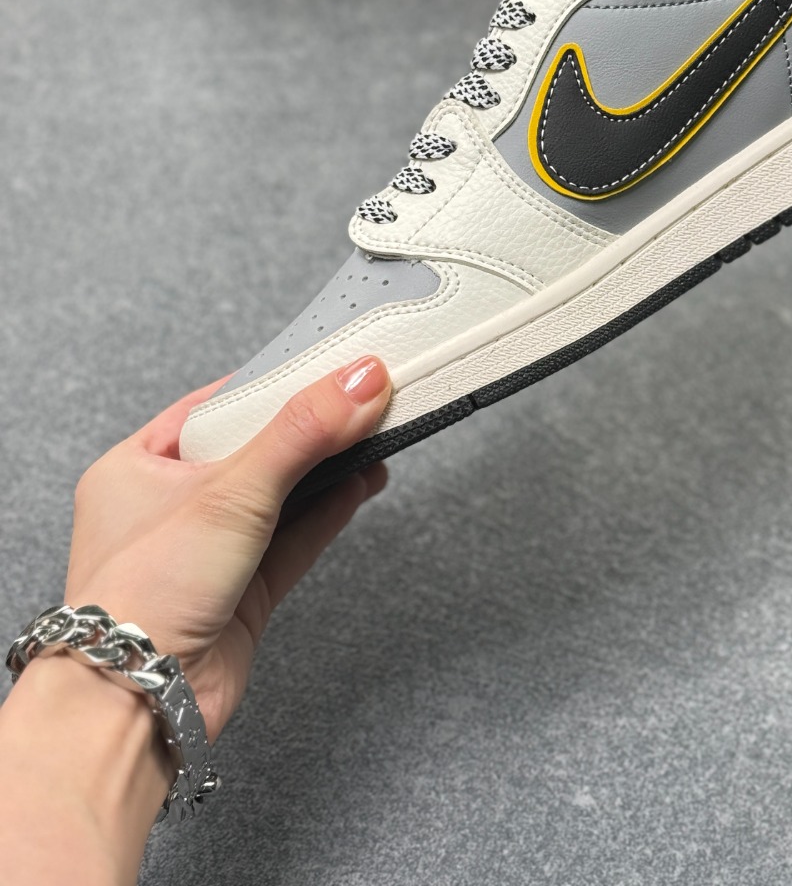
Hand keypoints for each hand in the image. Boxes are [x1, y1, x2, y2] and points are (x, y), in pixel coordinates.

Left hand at [64, 354, 390, 741]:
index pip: (214, 407)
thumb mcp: (230, 490)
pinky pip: (294, 539)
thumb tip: (358, 380)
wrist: (135, 705)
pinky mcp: (241, 594)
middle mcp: (168, 509)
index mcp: (136, 468)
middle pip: (253, 450)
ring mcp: (207, 553)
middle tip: (360, 394)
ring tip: (375, 430)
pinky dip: (331, 509)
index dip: (270, 385)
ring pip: (280, 495)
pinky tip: (362, 481)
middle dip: (309, 427)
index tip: (323, 365)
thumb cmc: (142, 597)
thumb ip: (302, 432)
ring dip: (329, 467)